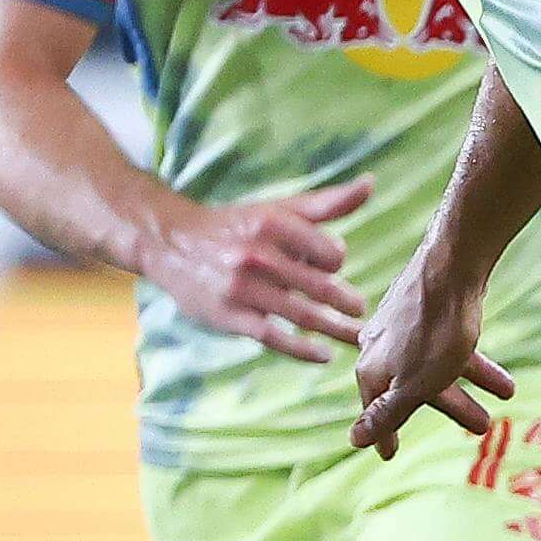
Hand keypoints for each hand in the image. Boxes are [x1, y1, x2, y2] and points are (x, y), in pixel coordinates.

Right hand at [142, 176, 371, 361]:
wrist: (170, 244)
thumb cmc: (236, 226)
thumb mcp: (277, 209)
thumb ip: (326, 203)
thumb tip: (370, 185)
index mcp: (272, 224)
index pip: (328, 253)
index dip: (336, 261)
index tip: (333, 266)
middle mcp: (257, 255)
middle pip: (319, 286)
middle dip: (346, 302)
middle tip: (360, 310)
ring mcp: (242, 288)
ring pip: (302, 315)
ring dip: (336, 329)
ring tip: (357, 337)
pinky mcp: (230, 316)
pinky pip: (274, 337)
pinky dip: (303, 350)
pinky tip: (324, 355)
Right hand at [348, 252, 516, 457]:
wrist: (451, 266)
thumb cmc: (434, 331)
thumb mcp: (415, 384)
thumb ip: (388, 413)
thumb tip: (354, 440)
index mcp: (372, 369)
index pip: (376, 412)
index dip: (385, 434)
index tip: (391, 454)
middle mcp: (382, 347)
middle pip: (415, 388)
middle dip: (453, 407)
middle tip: (482, 426)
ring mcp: (404, 326)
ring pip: (439, 364)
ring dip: (474, 382)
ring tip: (508, 394)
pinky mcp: (427, 309)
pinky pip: (450, 343)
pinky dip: (473, 358)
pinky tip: (497, 365)